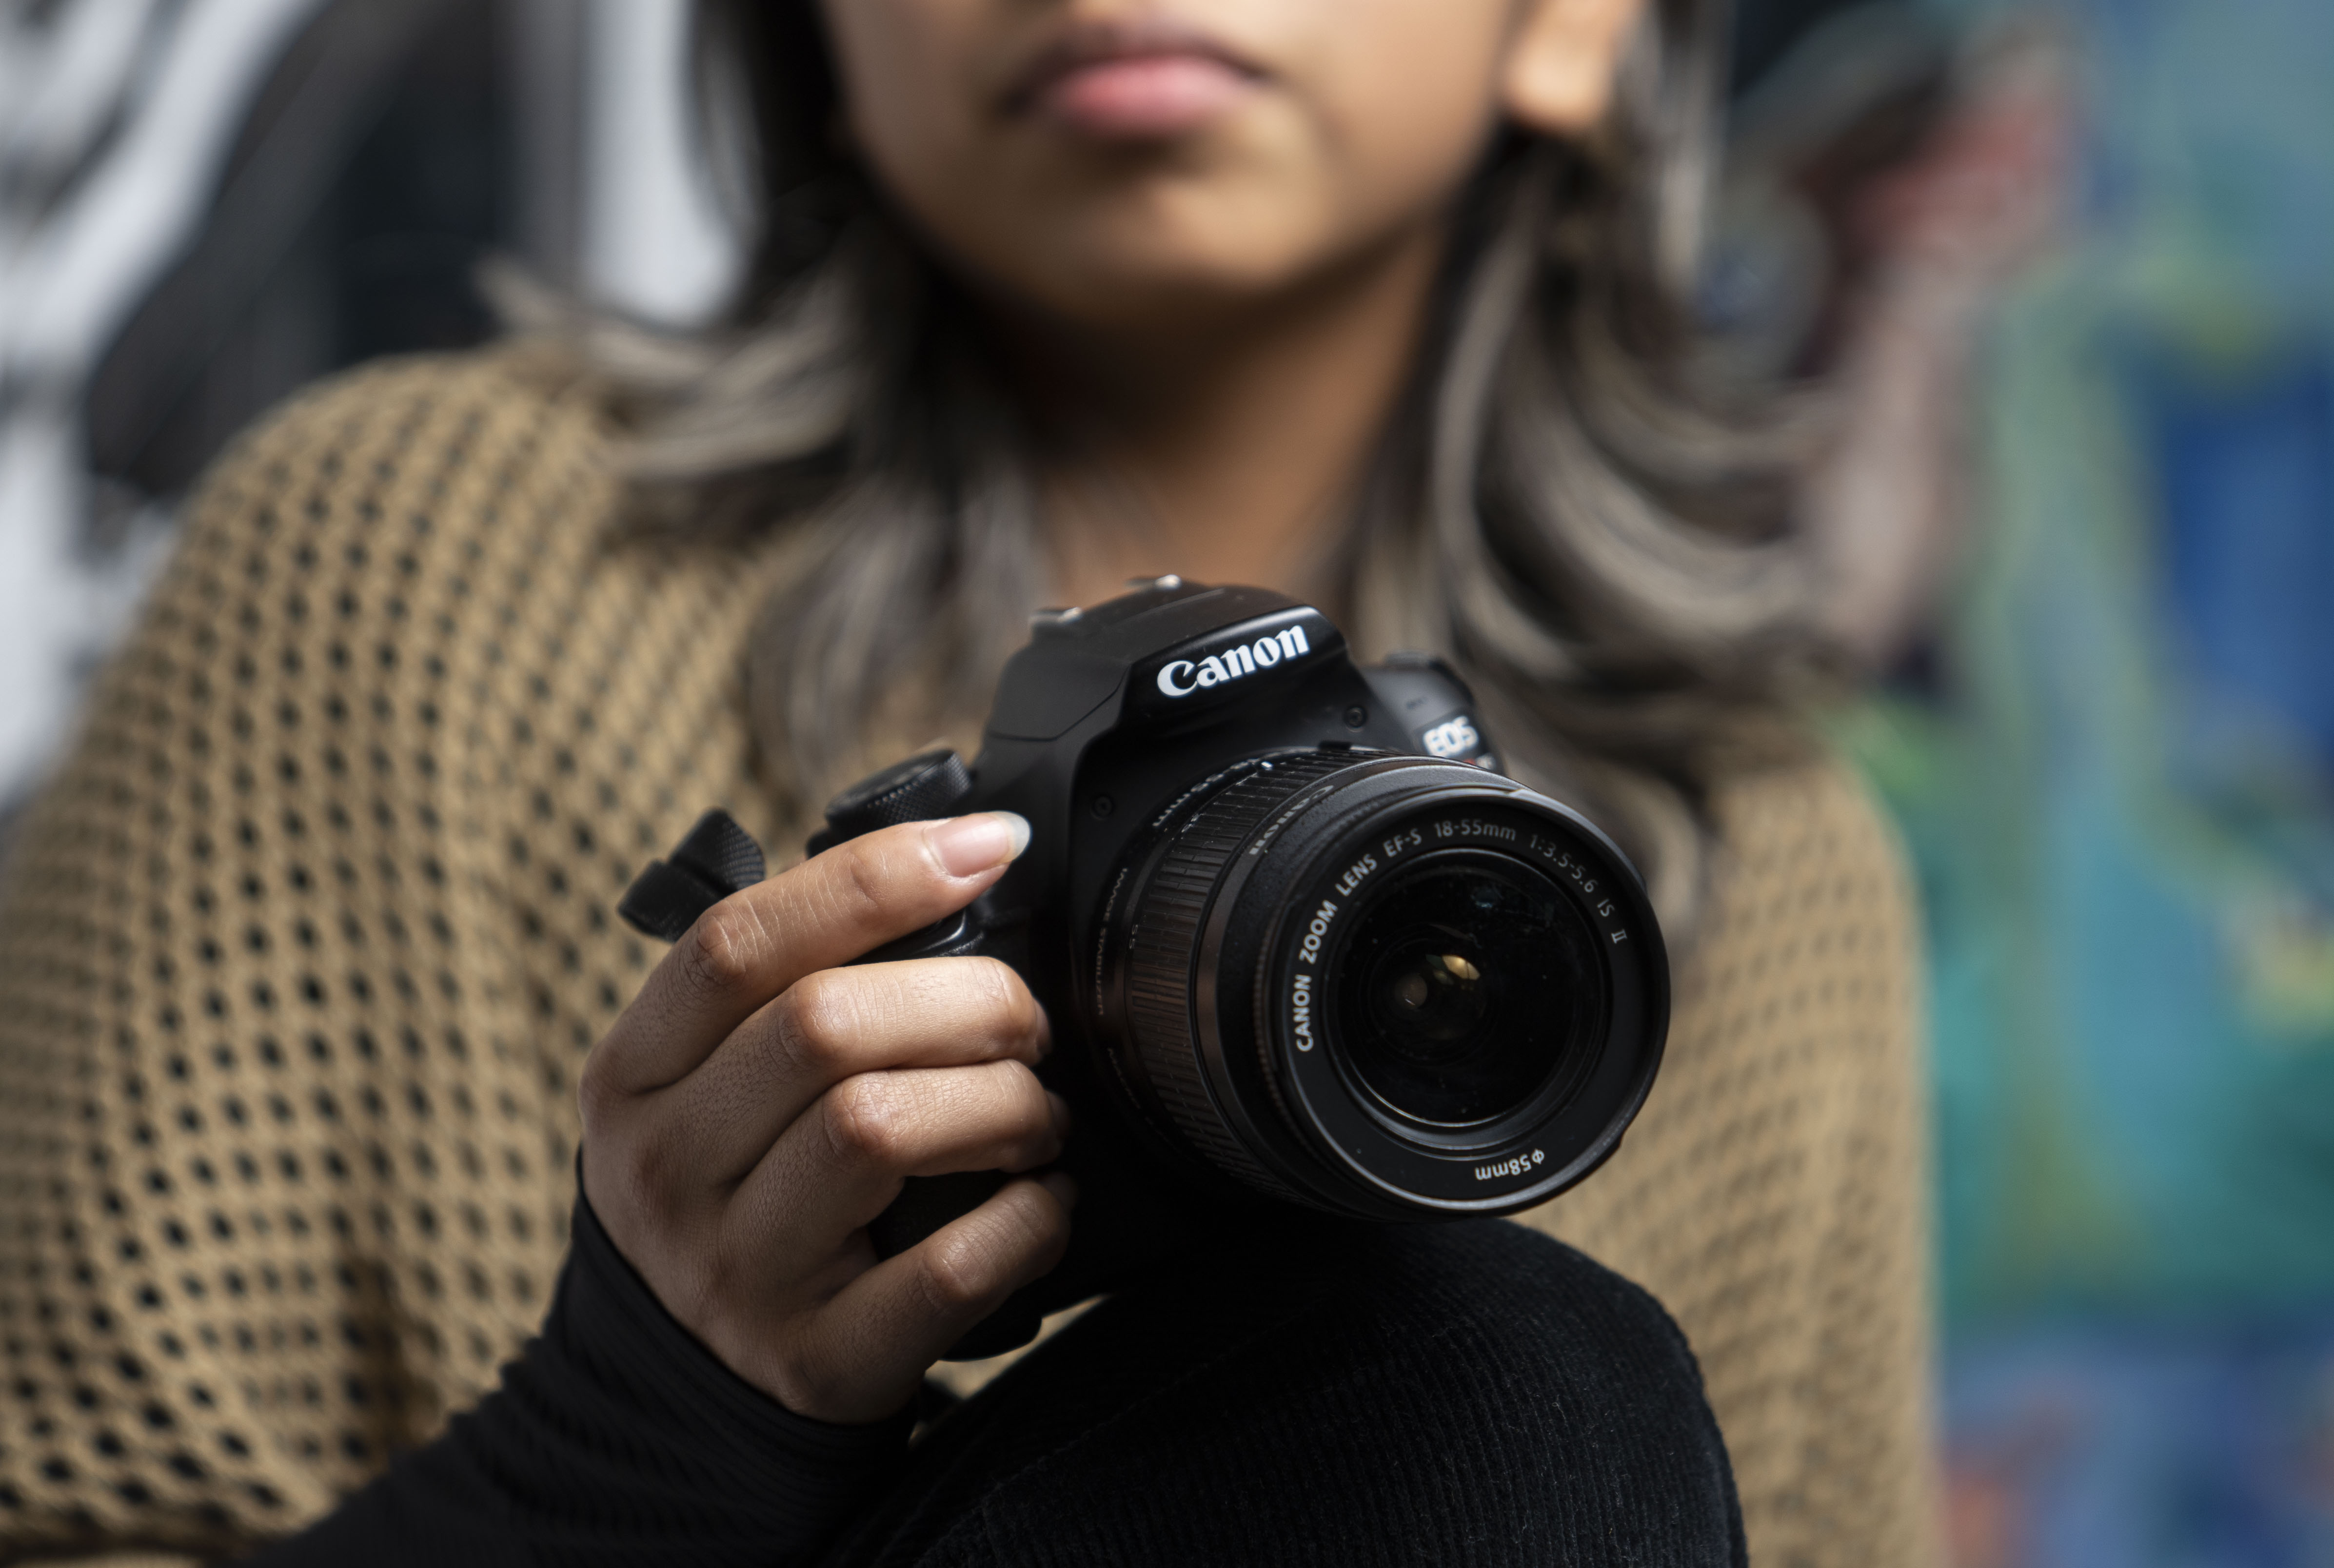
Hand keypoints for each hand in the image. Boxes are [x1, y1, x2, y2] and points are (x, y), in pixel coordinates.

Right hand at [577, 812, 1071, 1423]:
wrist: (687, 1385)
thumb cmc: (737, 1189)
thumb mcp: (711, 1084)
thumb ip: (791, 987)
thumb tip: (959, 860)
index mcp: (633, 1073)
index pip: (738, 941)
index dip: (877, 875)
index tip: (987, 848)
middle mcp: (664, 1169)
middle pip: (823, 1026)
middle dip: (968, 1000)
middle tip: (1028, 1022)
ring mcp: (731, 1273)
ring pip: (878, 1130)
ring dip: (1001, 1104)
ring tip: (1038, 1112)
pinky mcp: (812, 1363)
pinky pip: (940, 1271)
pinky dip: (1023, 1224)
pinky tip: (1041, 1203)